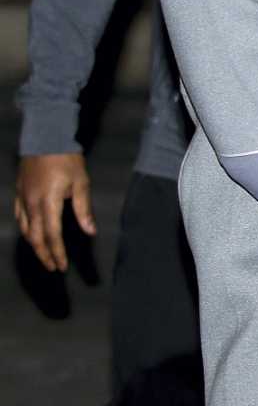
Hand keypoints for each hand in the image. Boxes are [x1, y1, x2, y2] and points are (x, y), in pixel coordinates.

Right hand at [13, 153, 94, 272]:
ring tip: (44, 255)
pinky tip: (30, 234)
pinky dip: (25, 230)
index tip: (62, 266)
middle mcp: (32, 205)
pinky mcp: (19, 193)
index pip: (52, 236)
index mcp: (49, 204)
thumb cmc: (67, 159)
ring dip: (34, 245)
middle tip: (53, 267)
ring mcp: (22, 199)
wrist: (46, 137)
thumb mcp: (81, 183)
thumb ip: (83, 209)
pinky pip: (19, 218)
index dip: (57, 253)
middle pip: (35, 238)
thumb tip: (90, 232)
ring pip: (25, 230)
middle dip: (44, 255)